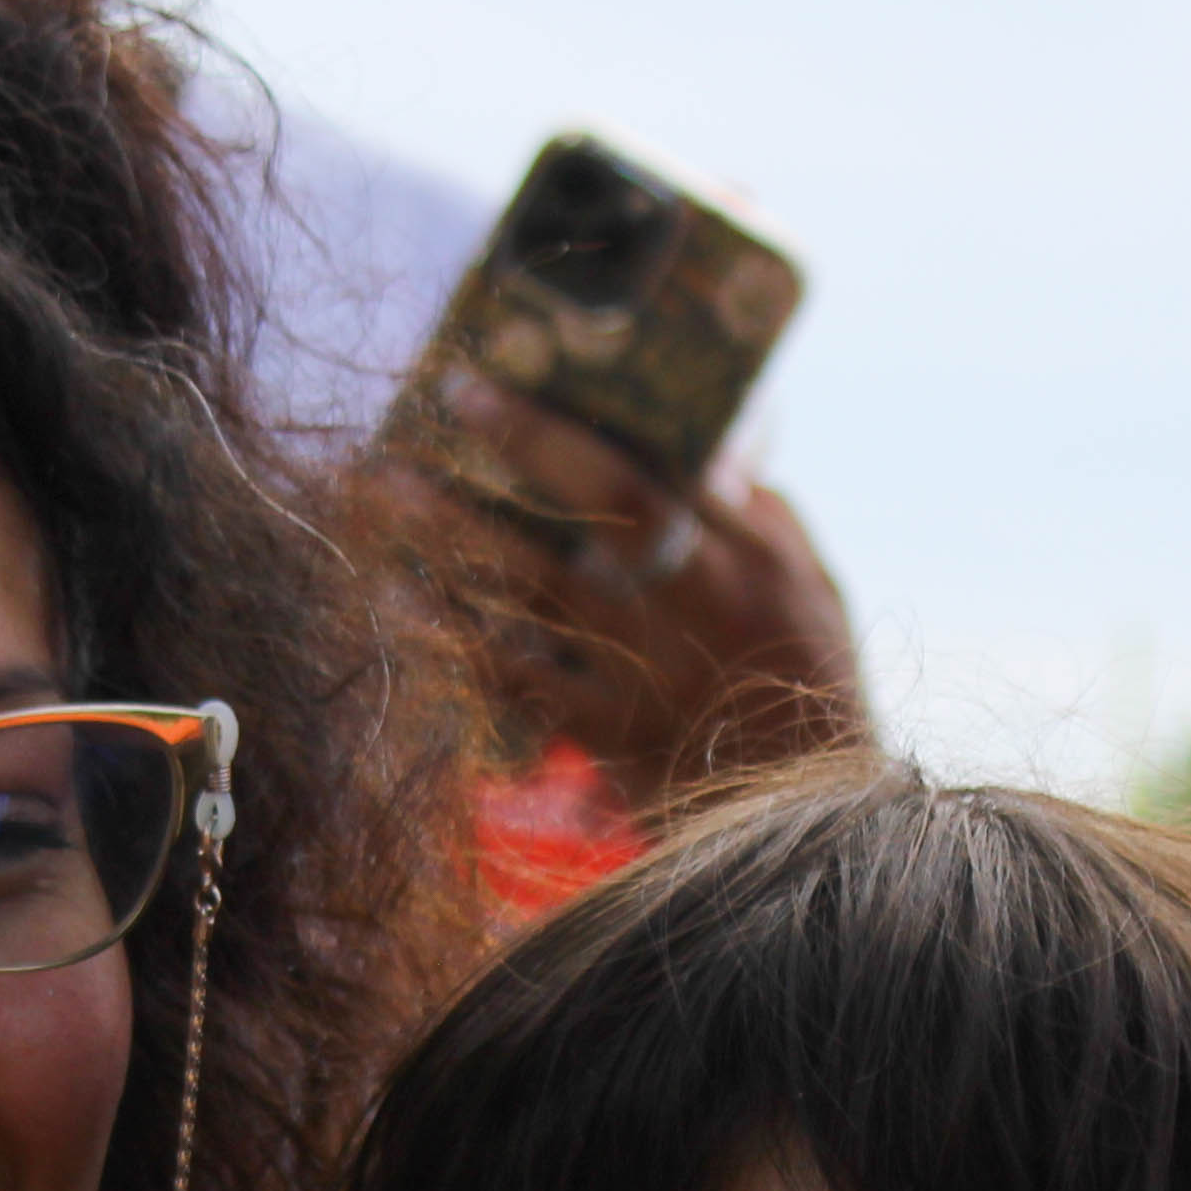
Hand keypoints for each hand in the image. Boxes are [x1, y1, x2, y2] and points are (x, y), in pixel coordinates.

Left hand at [393, 368, 867, 804]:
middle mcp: (685, 604)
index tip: (480, 383)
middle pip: (585, 513)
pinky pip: (514, 675)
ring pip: (531, 588)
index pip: (644, 470)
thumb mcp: (807, 577)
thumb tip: (707, 433)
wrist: (809, 807)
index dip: (556, 428)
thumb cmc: (806, 670)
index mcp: (740, 555)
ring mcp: (638, 668)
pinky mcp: (603, 730)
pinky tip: (399, 597)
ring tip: (381, 486)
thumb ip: (753, 506)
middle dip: (503, 455)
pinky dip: (454, 636)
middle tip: (422, 405)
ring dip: (452, 533)